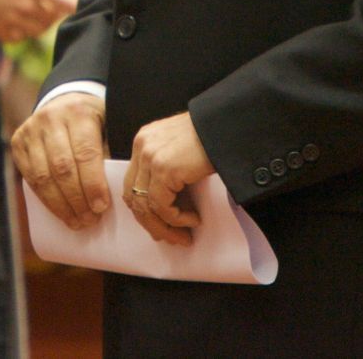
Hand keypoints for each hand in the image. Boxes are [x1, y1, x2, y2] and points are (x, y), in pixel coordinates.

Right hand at [0, 0, 78, 42]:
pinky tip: (18, 22)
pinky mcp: (0, 31)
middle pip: (54, 16)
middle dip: (55, 10)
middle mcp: (26, 4)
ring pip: (40, 28)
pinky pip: (21, 37)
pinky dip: (23, 31)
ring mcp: (14, 20)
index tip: (80, 2)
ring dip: (41, 22)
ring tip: (35, 13)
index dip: (77, 2)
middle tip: (50, 3)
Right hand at [11, 92, 109, 229]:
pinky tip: (60, 211)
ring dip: (61, 205)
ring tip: (77, 222)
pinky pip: (30, 177)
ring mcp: (31, 130)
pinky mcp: (18, 142)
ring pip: (44, 176)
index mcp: (78, 112)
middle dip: (77, 200)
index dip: (93, 184)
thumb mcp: (106, 128)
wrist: (63, 101)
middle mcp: (51, 118)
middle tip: (90, 220)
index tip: (101, 207)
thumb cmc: (92, 122)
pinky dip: (45, 199)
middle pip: (63, 168)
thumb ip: (107, 156)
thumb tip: (105, 199)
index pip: (85, 153)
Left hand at [123, 111, 213, 245]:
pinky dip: (177, 220)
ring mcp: (151, 157)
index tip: (158, 226)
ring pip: (145, 206)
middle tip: (168, 237)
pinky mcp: (164, 169)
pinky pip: (162, 207)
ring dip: (165, 227)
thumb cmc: (213, 136)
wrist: (230, 125)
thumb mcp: (181, 148)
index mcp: (144, 141)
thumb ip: (167, 167)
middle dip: (151, 222)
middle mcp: (142, 147)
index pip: (132, 183)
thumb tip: (164, 206)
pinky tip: (194, 220)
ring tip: (183, 236)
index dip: (143, 209)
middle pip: (133, 196)